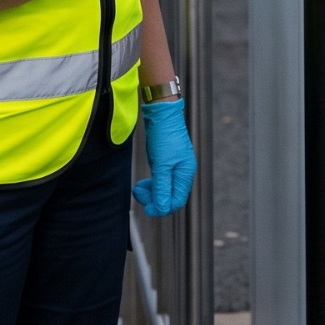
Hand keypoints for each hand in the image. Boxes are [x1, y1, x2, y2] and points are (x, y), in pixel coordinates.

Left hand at [132, 98, 195, 216]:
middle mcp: (183, 173)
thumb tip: (163, 207)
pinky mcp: (169, 163)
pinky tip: (145, 181)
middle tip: (139, 192)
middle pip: (172, 198)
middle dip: (154, 199)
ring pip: (166, 190)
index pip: (176, 202)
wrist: (162, 116)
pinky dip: (153, 184)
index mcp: (185, 174)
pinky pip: (163, 181)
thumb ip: (162, 187)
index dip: (161, 208)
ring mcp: (177, 168)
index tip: (145, 206)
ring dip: (152, 192)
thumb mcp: (161, 165)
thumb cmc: (164, 137)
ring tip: (139, 187)